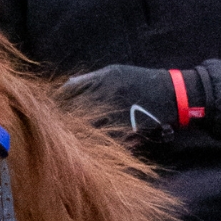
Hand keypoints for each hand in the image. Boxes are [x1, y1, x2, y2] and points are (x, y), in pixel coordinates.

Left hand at [61, 65, 201, 149]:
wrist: (172, 93)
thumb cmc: (141, 81)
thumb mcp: (116, 72)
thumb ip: (90, 78)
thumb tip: (66, 85)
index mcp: (103, 77)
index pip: (70, 89)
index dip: (56, 100)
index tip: (47, 109)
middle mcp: (108, 92)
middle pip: (75, 108)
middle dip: (63, 119)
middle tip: (53, 129)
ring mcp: (118, 109)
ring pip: (88, 126)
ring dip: (77, 134)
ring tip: (67, 142)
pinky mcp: (127, 126)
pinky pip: (107, 138)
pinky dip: (97, 143)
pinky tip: (89, 148)